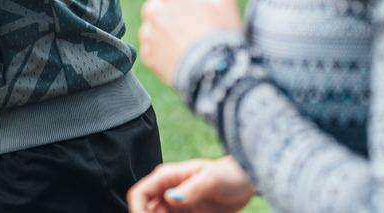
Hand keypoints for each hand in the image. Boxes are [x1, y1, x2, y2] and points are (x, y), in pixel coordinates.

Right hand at [128, 157, 254, 212]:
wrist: (245, 183)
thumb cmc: (229, 175)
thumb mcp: (212, 179)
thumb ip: (192, 188)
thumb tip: (170, 198)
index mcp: (167, 177)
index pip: (139, 194)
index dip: (137, 210)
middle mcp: (166, 190)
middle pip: (145, 210)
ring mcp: (174, 203)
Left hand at [139, 0, 242, 84]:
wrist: (215, 74)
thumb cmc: (222, 34)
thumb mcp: (223, 0)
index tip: (205, 2)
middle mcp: (153, 9)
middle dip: (178, 3)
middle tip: (198, 21)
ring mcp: (149, 33)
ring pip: (157, 19)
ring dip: (169, 23)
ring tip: (190, 38)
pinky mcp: (147, 54)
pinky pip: (155, 42)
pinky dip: (164, 45)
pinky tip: (182, 52)